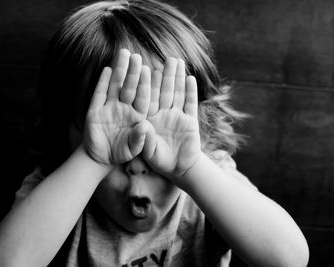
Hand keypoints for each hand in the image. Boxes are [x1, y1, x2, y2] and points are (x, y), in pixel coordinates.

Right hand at [83, 49, 150, 164]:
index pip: (143, 98)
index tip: (149, 71)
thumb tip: (144, 127)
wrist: (101, 157)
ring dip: (119, 71)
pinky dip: (103, 82)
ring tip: (123, 54)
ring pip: (115, 86)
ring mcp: (110, 107)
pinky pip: (99, 94)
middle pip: (130, 87)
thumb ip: (140, 140)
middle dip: (133, 72)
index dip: (145, 85)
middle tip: (137, 56)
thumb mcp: (132, 149)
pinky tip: (107, 69)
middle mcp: (125, 108)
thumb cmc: (121, 152)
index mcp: (138, 116)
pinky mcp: (95, 111)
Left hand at [143, 58, 200, 180]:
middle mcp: (163, 114)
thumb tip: (143, 126)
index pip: (147, 98)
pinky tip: (190, 79)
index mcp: (149, 118)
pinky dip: (191, 92)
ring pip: (177, 93)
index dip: (146, 83)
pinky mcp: (190, 121)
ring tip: (177, 61)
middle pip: (163, 91)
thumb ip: (144, 139)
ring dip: (177, 78)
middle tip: (163, 57)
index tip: (144, 68)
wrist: (178, 169)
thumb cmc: (160, 160)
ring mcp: (177, 116)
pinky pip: (190, 104)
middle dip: (164, 75)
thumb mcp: (148, 152)